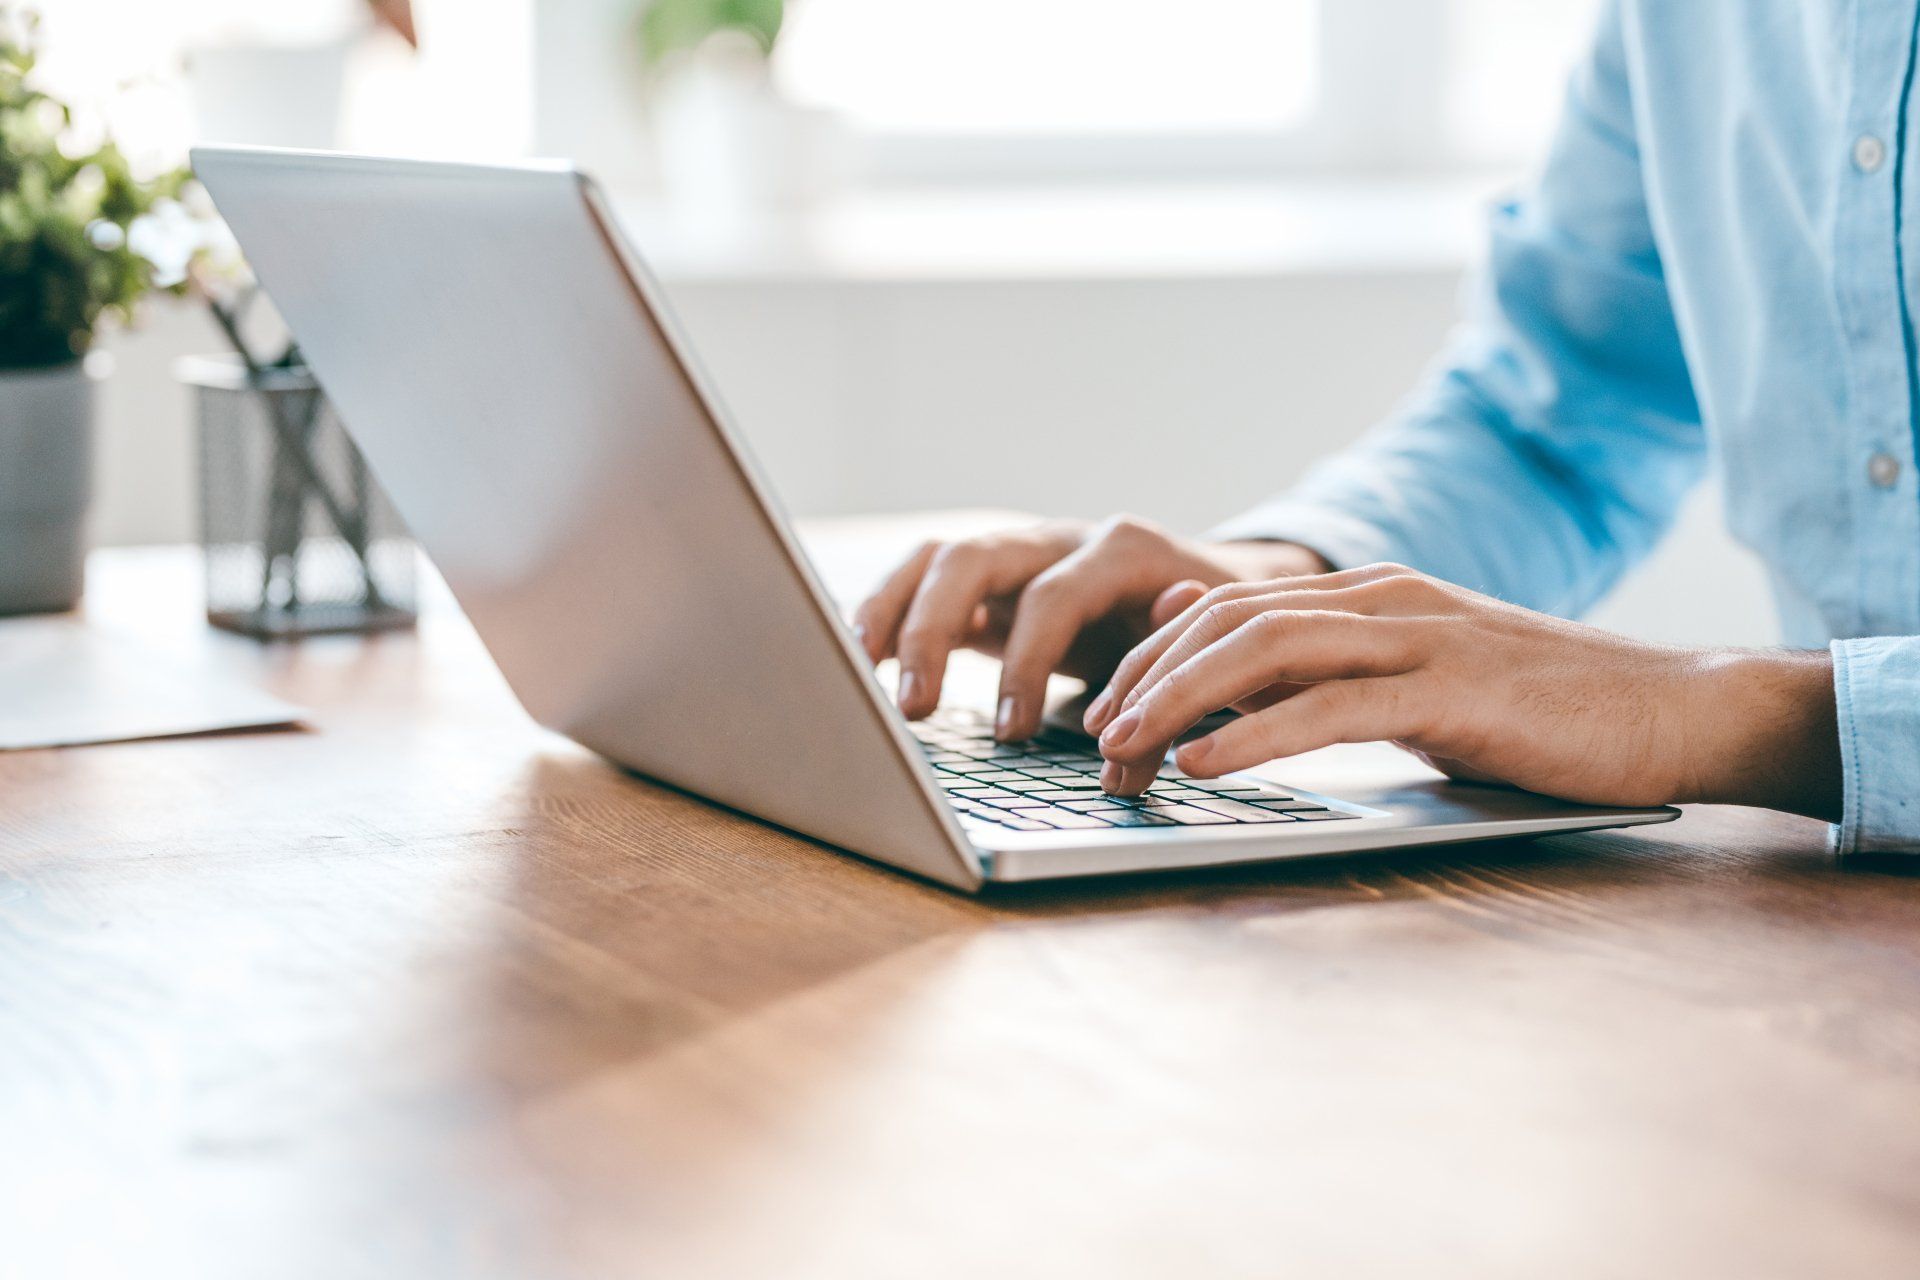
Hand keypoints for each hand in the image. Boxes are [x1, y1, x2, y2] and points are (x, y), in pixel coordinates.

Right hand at [851, 515, 1329, 739]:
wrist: (1222, 590)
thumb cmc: (1212, 632)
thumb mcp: (1209, 654)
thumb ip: (1176, 680)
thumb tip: (1146, 713)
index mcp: (1120, 551)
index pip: (1053, 597)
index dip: (1026, 665)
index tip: (1010, 733)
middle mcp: (1061, 540)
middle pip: (973, 559)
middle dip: (933, 631)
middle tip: (914, 708)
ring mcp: (1021, 555)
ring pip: (937, 559)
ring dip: (892, 612)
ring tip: (858, 670)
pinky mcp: (994, 582)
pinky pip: (926, 581)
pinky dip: (889, 611)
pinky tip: (858, 656)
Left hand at [1084, 562, 1842, 820]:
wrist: (1671, 710)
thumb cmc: (1540, 712)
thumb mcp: (1415, 683)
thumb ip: (1326, 669)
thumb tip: (1222, 662)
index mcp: (1370, 596)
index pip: (1228, 608)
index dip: (1153, 655)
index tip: (1104, 709)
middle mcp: (1384, 601)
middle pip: (1228, 621)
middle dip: (1147, 677)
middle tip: (1093, 737)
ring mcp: (1419, 637)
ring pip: (1265, 650)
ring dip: (1179, 701)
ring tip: (1122, 747)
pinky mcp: (1453, 690)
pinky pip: (1331, 707)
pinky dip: (1254, 735)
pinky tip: (1205, 763)